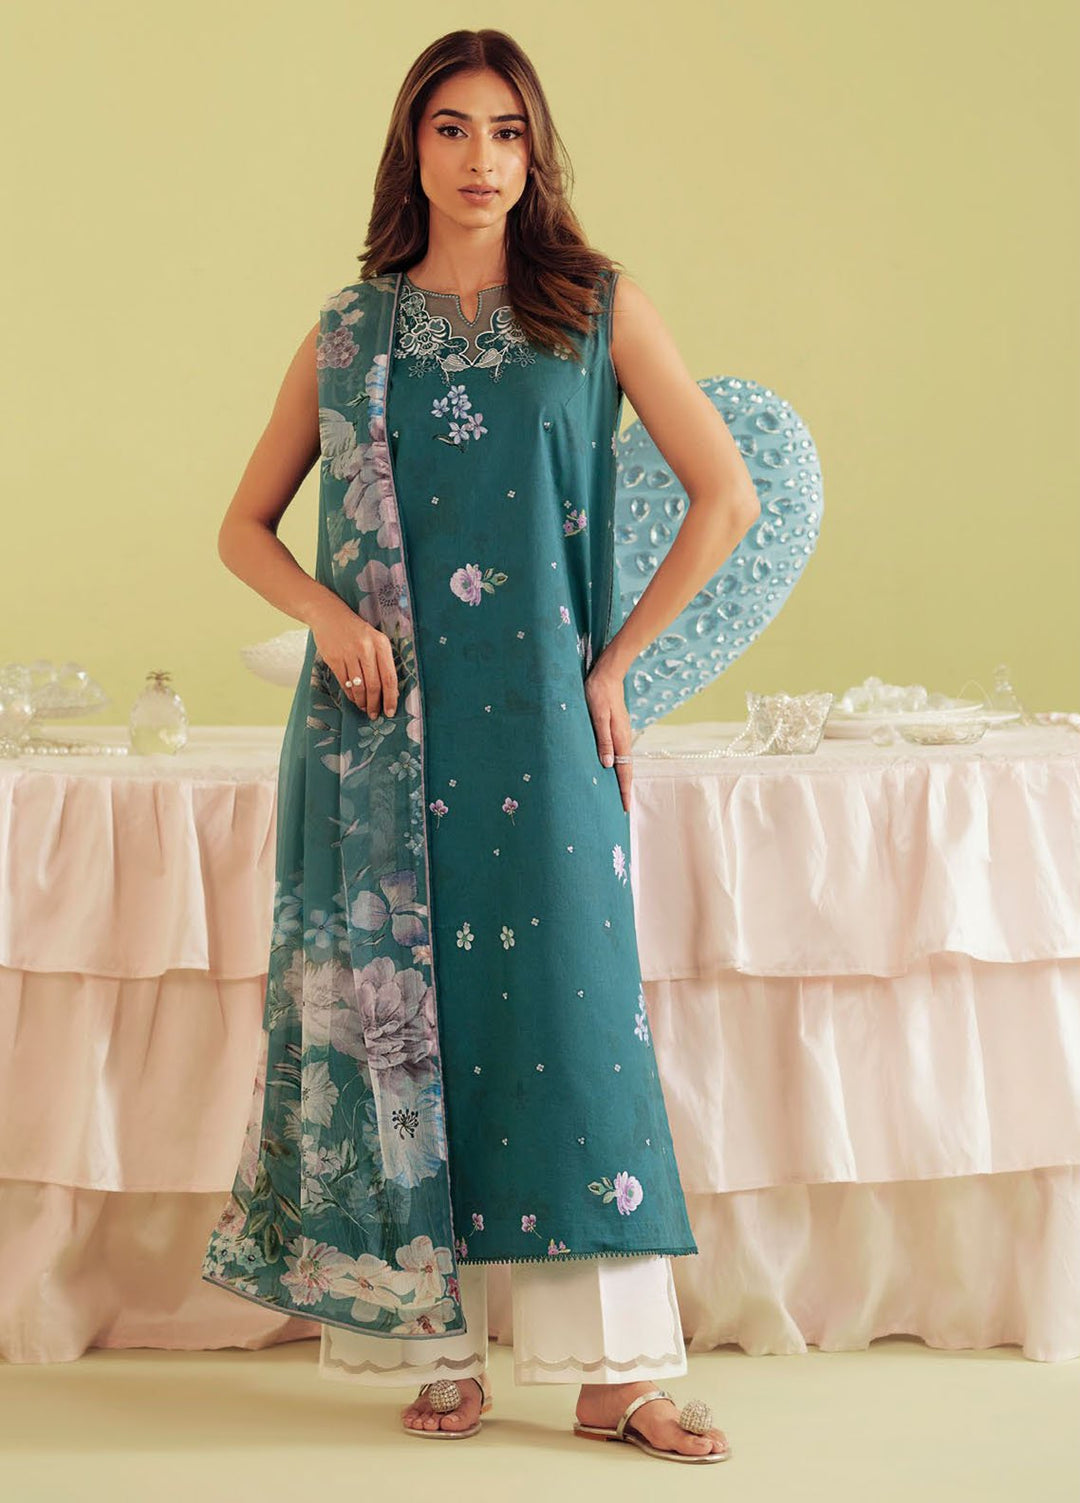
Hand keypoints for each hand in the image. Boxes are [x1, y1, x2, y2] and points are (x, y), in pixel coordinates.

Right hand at [308, 599, 398, 719]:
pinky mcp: (334, 659)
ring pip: (358, 687)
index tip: (390, 711)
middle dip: (375, 704)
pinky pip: (345, 683)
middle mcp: (366, 649)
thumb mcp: (374, 639)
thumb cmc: (356, 630)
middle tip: (375, 715)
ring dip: (362, 702)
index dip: (391, 698)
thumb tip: (388, 691)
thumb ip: (382, 661)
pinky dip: (350, 695)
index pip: (389, 677)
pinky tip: (354, 699)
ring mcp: (349, 654)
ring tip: (365, 708)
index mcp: (381, 644)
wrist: (328, 615)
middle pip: (374, 685)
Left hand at [584, 656, 632, 810]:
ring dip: (622, 778)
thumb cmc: (598, 693)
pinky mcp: (616, 729)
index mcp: (620, 738)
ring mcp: (621, 734)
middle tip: (624, 808)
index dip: (624, 790)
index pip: (624, 770)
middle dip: (625, 789)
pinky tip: (613, 769)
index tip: (626, 808)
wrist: (607, 674)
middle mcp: (623, 738)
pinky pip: (619, 753)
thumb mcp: (597, 716)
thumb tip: (607, 765)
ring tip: (619, 794)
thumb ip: (603, 740)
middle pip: (626, 769)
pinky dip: (618, 766)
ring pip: (623, 762)